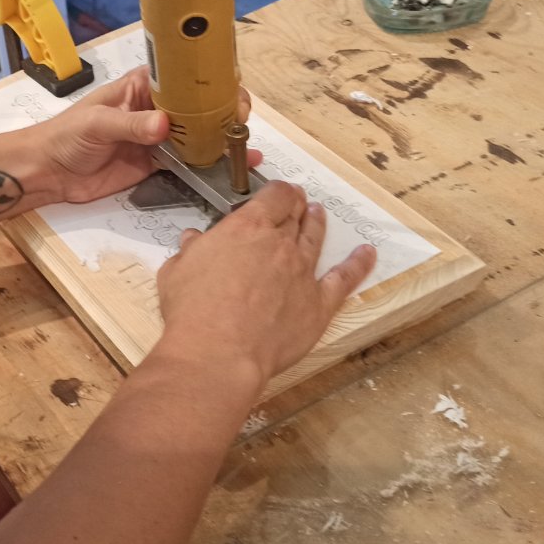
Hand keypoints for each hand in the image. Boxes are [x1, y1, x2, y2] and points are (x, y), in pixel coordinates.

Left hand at [34, 67, 259, 203]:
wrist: (49, 171)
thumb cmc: (66, 135)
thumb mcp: (97, 123)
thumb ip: (130, 125)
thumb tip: (164, 126)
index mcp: (142, 87)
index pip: (183, 79)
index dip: (209, 84)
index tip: (229, 96)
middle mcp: (156, 109)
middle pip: (198, 107)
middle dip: (223, 113)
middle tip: (240, 126)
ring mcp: (158, 138)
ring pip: (198, 136)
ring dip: (221, 140)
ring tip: (246, 148)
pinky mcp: (156, 164)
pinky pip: (187, 163)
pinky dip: (209, 165)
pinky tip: (231, 168)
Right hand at [155, 180, 375, 384]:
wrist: (219, 352)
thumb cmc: (191, 310)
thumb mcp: (176, 271)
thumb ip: (191, 252)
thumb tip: (194, 239)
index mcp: (246, 228)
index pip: (274, 196)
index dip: (278, 192)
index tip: (276, 194)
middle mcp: (280, 244)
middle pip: (295, 215)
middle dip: (295, 205)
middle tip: (295, 203)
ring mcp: (303, 273)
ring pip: (315, 239)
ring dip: (317, 223)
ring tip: (318, 214)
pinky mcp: (318, 304)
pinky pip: (344, 279)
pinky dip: (358, 264)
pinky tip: (367, 253)